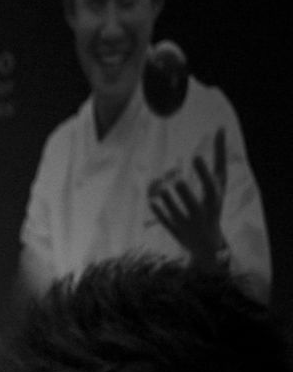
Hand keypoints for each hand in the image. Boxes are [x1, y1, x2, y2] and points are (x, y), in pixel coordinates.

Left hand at [148, 130, 229, 268]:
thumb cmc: (214, 203)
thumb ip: (219, 156)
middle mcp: (203, 214)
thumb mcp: (219, 182)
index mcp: (215, 200)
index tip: (195, 157)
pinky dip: (160, 213)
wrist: (208, 244)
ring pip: (178, 215)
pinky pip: (166, 223)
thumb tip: (220, 127)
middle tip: (177, 181)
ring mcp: (189, 225)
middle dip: (187, 194)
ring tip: (162, 189)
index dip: (204, 173)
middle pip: (196, 205)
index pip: (211, 187)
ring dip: (170, 202)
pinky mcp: (176, 232)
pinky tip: (152, 202)